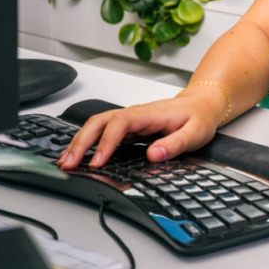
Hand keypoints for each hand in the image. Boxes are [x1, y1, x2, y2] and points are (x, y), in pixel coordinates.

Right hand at [56, 91, 225, 169]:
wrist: (202, 104)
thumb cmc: (198, 117)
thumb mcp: (195, 133)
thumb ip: (175, 144)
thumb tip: (153, 155)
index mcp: (148, 114)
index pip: (120, 124)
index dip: (106, 142)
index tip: (97, 161)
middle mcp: (135, 115)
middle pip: (100, 122)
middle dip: (81, 142)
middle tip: (68, 164)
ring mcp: (130, 121)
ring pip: (97, 126)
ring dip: (80, 142)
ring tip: (65, 162)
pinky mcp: (129, 128)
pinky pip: (103, 133)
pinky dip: (87, 143)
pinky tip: (79, 156)